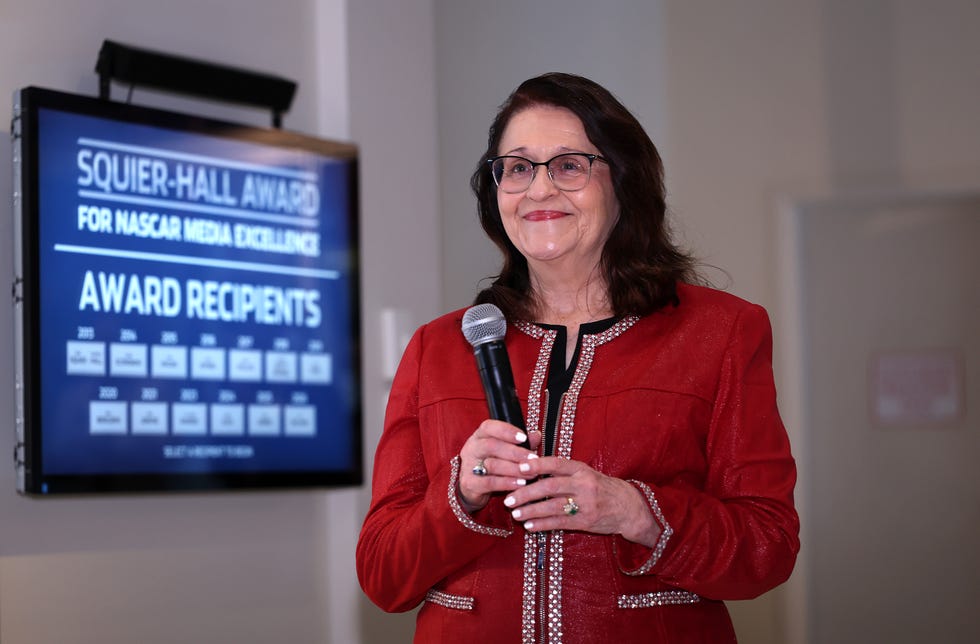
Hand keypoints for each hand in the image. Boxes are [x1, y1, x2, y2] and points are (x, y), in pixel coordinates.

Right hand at [457, 420, 540, 511]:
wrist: (473, 487)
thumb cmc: (492, 463)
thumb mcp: (505, 450)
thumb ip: (520, 443)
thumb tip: (536, 435)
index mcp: (480, 436)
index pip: (489, 427)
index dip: (506, 430)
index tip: (523, 437)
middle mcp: (472, 448)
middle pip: (491, 446)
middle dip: (515, 452)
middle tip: (533, 459)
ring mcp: (468, 466)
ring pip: (491, 465)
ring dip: (514, 469)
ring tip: (530, 474)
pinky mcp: (470, 483)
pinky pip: (489, 483)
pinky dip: (507, 483)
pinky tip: (520, 484)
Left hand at [502, 457, 661, 546]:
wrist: (627, 507)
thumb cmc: (599, 487)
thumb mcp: (584, 472)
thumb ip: (562, 470)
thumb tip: (530, 466)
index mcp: (581, 469)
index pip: (556, 464)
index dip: (537, 465)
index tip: (519, 468)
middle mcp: (583, 485)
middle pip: (550, 487)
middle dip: (526, 493)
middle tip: (508, 498)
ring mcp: (585, 504)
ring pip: (553, 507)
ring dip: (531, 511)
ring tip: (515, 513)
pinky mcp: (586, 521)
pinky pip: (560, 523)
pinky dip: (542, 524)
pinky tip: (529, 525)